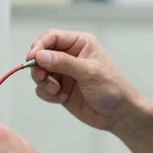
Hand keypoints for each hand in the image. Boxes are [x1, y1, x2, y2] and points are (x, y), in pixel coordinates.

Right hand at [27, 29, 142, 132]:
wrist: (120, 115)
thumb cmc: (113, 89)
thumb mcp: (89, 72)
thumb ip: (63, 63)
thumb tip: (40, 55)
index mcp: (80, 44)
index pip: (52, 37)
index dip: (39, 46)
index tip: (32, 58)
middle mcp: (70, 56)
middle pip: (41, 55)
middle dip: (38, 67)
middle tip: (42, 78)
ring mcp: (64, 73)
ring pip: (39, 72)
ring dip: (43, 83)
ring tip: (56, 91)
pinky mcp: (60, 88)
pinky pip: (43, 88)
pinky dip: (48, 94)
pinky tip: (62, 98)